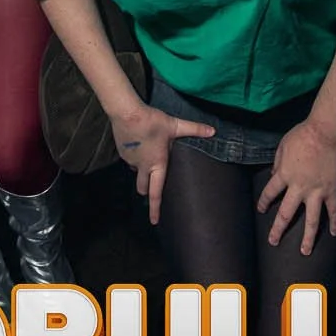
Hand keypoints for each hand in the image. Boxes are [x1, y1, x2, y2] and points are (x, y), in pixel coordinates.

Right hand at [110, 101, 214, 224]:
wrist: (127, 113)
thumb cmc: (152, 121)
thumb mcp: (175, 125)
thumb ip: (194, 129)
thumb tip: (213, 131)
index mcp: (157, 165)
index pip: (156, 193)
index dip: (155, 209)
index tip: (155, 221)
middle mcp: (143, 167)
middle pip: (143, 187)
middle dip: (147, 191)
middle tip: (152, 190)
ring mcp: (130, 160)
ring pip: (136, 172)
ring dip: (142, 172)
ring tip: (149, 159)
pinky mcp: (122, 152)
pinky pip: (130, 160)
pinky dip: (136, 157)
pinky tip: (140, 145)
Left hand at [257, 120, 335, 255]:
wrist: (326, 133)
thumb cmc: (302, 135)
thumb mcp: (282, 146)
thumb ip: (278, 162)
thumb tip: (275, 173)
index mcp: (284, 176)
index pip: (269, 193)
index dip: (263, 201)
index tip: (261, 209)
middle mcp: (298, 188)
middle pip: (285, 213)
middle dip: (278, 229)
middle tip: (273, 241)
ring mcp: (316, 192)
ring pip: (311, 220)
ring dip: (308, 237)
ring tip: (305, 251)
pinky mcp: (332, 191)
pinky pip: (333, 210)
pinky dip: (335, 222)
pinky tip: (335, 233)